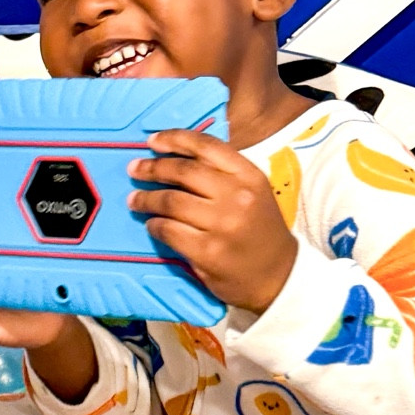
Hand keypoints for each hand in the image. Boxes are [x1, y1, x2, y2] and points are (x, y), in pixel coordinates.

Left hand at [129, 132, 297, 313]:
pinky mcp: (207, 252)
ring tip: (135, 199)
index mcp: (249, 175)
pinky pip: (169, 231)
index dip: (174, 139)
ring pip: (171, 201)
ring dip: (146, 198)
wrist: (279, 275)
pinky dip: (155, 225)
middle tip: (135, 169)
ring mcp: (222, 225)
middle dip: (152, 168)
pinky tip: (151, 224)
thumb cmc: (260, 230)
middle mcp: (237, 196)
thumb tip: (174, 156)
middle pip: (183, 172)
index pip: (206, 146)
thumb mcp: (252, 191)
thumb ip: (221, 172)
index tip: (153, 141)